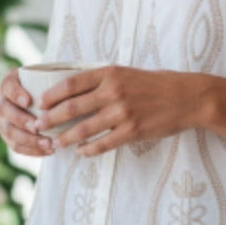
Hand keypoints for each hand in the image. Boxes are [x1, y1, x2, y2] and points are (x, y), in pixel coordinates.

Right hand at [0, 69, 55, 156]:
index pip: (7, 86)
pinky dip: (31, 151)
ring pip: (9, 131)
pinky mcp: (8, 135)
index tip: (28, 101)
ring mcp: (3, 119)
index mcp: (9, 82)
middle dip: (21, 120)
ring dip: (28, 140)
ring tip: (48, 143)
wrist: (45, 99)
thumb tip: (75, 81)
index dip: (15, 94)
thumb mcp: (52, 76)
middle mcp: (2, 100)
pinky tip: (47, 151)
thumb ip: (57, 77)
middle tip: (37, 126)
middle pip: (5, 111)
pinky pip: (15, 146)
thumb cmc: (52, 84)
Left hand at [36, 66, 202, 156]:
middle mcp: (113, 91)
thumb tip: (74, 89)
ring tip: (54, 143)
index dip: (51, 95)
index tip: (40, 103)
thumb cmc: (156, 84)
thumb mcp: (127, 73)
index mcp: (110, 73)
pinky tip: (81, 152)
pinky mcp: (132, 131)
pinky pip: (103, 143)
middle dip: (50, 119)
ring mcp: (122, 113)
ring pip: (83, 129)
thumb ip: (103, 79)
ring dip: (65, 138)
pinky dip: (89, 149)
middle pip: (71, 108)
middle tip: (38, 126)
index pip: (71, 83)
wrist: (188, 97)